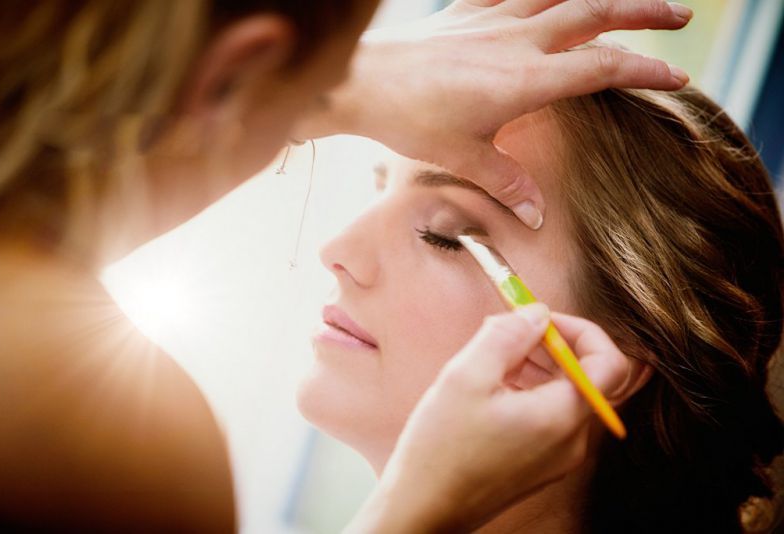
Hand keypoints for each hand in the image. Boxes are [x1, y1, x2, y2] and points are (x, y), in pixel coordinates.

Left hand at [298, 0, 691, 229]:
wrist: (362, 82)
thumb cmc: (411, 120)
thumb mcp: (464, 157)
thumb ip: (507, 183)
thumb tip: (537, 216)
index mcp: (527, 78)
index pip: (602, 69)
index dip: (645, 71)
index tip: (678, 77)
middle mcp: (518, 40)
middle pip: (596, 15)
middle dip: (644, 15)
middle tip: (681, 18)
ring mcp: (494, 19)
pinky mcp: (468, 10)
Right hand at [345, 304, 630, 532]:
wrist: (424, 509)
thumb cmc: (441, 448)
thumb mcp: (466, 376)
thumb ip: (507, 335)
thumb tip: (536, 312)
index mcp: (562, 417)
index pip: (609, 362)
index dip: (580, 329)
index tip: (539, 319)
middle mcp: (572, 440)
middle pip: (588, 377)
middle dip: (552, 345)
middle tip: (509, 333)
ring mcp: (559, 457)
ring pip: (568, 395)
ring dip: (540, 367)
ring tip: (493, 360)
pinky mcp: (542, 465)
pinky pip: (552, 417)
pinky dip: (532, 392)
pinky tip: (492, 389)